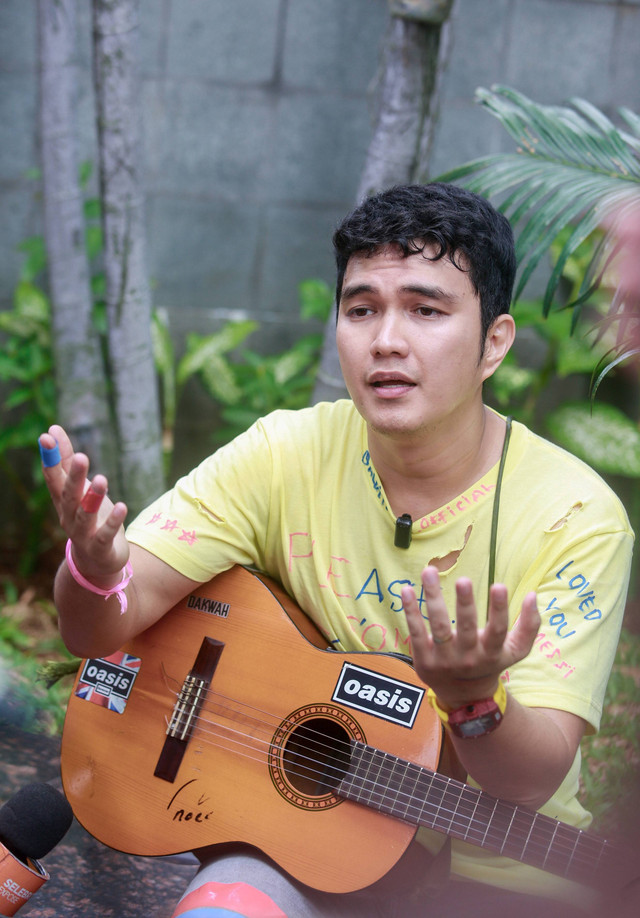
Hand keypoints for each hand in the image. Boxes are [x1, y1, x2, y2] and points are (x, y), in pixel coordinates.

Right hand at [39, 424, 128, 583]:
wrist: (95, 561)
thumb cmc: (86, 517)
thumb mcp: (77, 488)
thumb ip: (65, 460)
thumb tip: (52, 429)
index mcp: (62, 500)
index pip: (54, 477)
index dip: (50, 458)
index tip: (47, 437)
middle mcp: (68, 516)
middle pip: (69, 495)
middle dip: (74, 477)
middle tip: (82, 457)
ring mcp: (83, 534)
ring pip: (85, 515)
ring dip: (93, 498)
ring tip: (103, 480)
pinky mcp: (100, 547)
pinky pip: (105, 534)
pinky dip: (112, 521)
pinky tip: (122, 506)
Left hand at [401, 566, 539, 709]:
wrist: (464, 696)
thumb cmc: (490, 662)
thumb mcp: (515, 650)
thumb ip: (529, 625)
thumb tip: (533, 595)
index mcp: (491, 653)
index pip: (497, 630)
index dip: (499, 609)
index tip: (499, 585)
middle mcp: (468, 657)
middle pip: (466, 628)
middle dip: (465, 603)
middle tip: (463, 580)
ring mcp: (444, 660)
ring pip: (439, 626)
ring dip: (433, 598)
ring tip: (429, 571)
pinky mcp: (423, 660)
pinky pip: (416, 632)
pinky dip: (411, 611)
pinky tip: (407, 590)